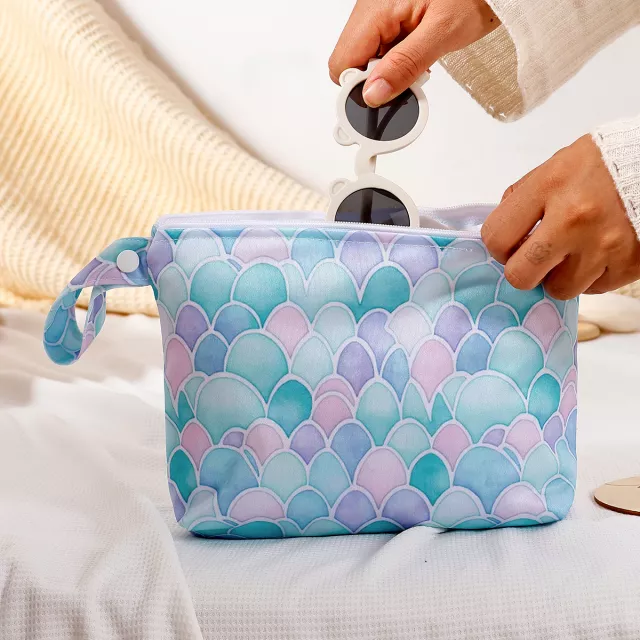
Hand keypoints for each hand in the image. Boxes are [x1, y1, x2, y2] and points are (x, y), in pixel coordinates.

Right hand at [329, 0, 498, 106]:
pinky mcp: (391, 15)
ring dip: (387, 71)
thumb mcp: (442, 34)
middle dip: (375, 81)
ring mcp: (379, 11)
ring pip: (366, 57)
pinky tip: (417, 56)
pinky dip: (396, 58)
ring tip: (419, 66)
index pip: (342, 64)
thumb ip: (405, 65)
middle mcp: (369, 8)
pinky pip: (382, 46)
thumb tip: (374, 95)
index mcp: (375, 10)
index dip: (358, 89)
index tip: (383, 101)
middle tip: (406, 82)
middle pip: (351, 62)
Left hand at [482, 135, 639, 298]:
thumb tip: (499, 236)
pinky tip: (599, 253)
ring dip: (561, 275)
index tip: (512, 244)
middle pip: (520, 275)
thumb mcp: (555, 166)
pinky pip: (594, 289)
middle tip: (537, 258)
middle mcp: (574, 218)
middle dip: (524, 270)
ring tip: (574, 252)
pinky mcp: (629, 264)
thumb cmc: (602, 166)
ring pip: (559, 289)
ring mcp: (604, 245)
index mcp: (550, 186)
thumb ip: (523, 199)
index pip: (496, 238)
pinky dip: (593, 276)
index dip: (499, 247)